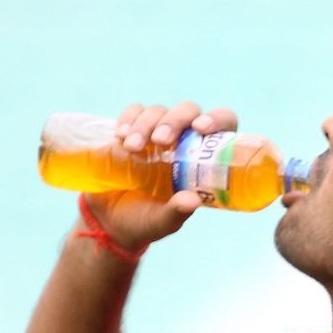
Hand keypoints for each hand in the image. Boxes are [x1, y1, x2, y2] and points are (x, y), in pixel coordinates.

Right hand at [84, 101, 239, 250]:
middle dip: (174, 120)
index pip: (222, 126)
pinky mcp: (132, 131)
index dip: (217, 119)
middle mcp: (184, 142)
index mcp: (203, 162)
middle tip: (159, 141)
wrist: (110, 220)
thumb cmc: (145, 221)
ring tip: (131, 148)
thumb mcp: (163, 221)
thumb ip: (177, 212)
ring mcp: (157, 134)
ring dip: (145, 124)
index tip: (201, 128)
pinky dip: (127, 119)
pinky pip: (133, 113)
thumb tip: (194, 200)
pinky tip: (121, 136)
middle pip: (188, 111)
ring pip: (159, 111)